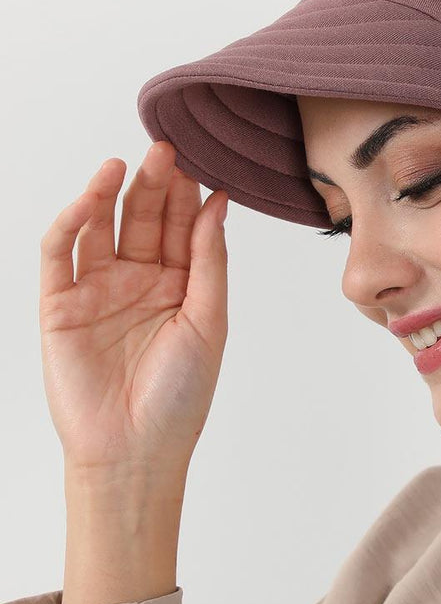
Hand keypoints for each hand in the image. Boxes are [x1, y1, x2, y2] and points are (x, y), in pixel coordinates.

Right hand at [39, 140, 229, 478]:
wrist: (134, 452)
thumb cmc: (179, 398)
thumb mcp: (208, 322)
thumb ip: (209, 260)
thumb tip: (217, 202)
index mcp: (179, 288)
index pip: (182, 228)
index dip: (186, 196)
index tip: (198, 165)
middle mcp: (137, 284)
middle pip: (142, 220)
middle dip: (152, 185)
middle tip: (163, 150)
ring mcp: (97, 291)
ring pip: (100, 228)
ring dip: (109, 194)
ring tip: (124, 164)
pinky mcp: (59, 305)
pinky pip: (59, 254)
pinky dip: (69, 223)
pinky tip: (87, 200)